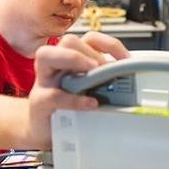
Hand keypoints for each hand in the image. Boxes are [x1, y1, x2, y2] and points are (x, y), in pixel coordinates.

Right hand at [24, 32, 129, 148]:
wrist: (45, 130)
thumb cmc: (68, 107)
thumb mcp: (88, 90)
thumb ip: (102, 81)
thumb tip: (129, 80)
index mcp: (70, 59)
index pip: (89, 38)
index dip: (109, 44)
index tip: (126, 60)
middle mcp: (54, 65)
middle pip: (68, 41)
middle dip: (91, 52)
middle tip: (106, 70)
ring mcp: (43, 82)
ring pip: (46, 55)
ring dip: (74, 59)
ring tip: (93, 71)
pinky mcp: (39, 102)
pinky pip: (53, 95)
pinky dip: (73, 98)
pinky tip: (91, 103)